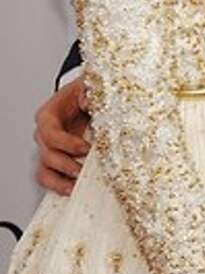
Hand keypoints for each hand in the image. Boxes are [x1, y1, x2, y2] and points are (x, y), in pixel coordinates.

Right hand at [33, 77, 90, 195]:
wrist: (89, 98)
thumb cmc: (85, 91)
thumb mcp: (89, 85)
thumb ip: (90, 92)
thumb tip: (89, 100)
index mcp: (48, 115)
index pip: (50, 132)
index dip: (67, 143)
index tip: (85, 147)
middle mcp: (45, 134)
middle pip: (47, 154)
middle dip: (67, 164)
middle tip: (85, 170)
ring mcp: (49, 149)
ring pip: (45, 171)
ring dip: (62, 180)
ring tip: (79, 183)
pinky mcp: (57, 161)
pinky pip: (50, 179)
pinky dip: (60, 186)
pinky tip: (74, 188)